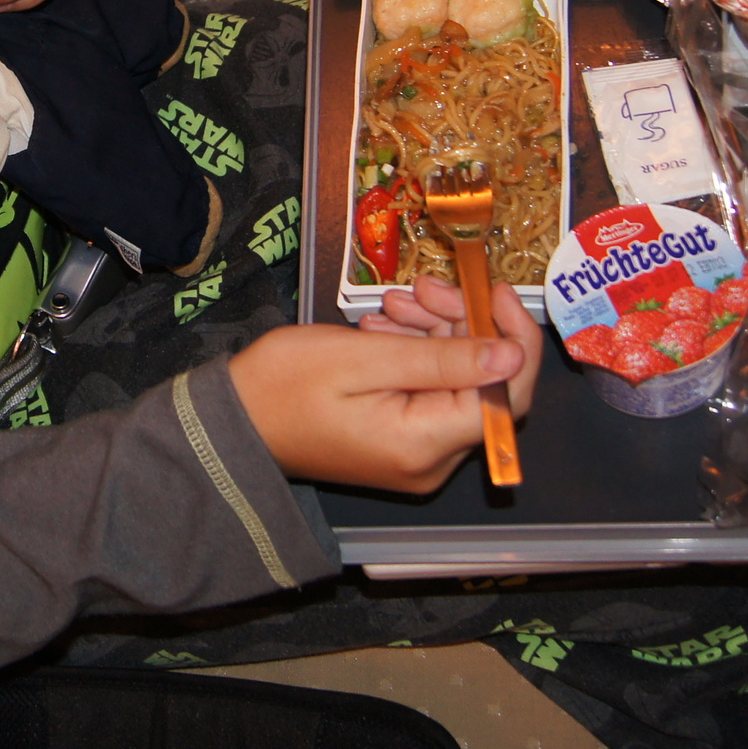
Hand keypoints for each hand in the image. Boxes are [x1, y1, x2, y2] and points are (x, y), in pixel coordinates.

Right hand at [227, 277, 541, 493]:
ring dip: (435, 334)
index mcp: (425, 444)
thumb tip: (512, 355)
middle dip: (464, 326)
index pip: (507, 396)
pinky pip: (431, 393)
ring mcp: (417, 455)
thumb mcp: (362, 358)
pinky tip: (386, 329)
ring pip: (457, 383)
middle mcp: (432, 461)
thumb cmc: (283, 385)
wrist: (233, 420)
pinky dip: (417, 354)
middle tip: (423, 286)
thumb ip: (441, 358)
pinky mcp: (403, 443)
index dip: (513, 337)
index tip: (492, 289)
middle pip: (483, 385)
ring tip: (392, 303)